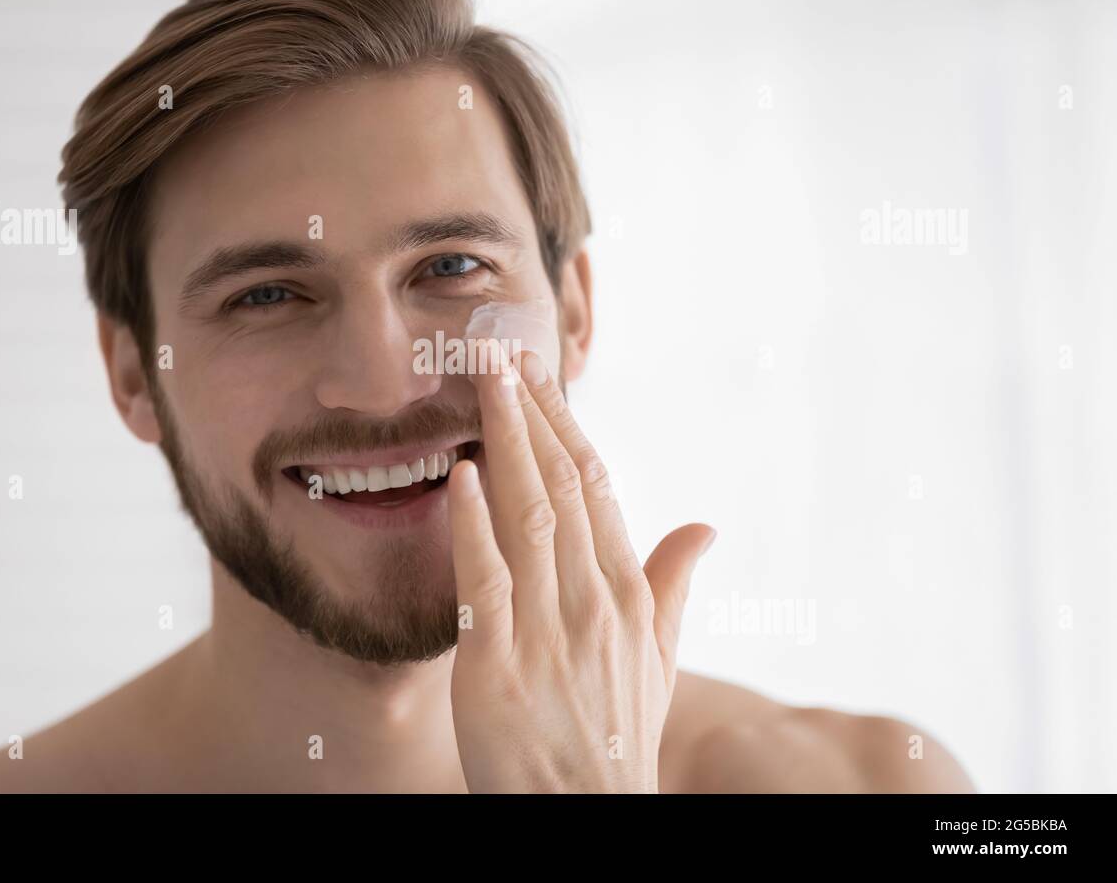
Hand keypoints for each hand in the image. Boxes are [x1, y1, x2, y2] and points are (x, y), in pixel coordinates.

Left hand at [447, 348, 715, 792]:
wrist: (588, 816)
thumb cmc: (618, 736)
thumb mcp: (659, 661)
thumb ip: (674, 585)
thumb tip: (705, 524)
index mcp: (629, 594)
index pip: (596, 486)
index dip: (566, 423)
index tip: (539, 374)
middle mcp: (595, 603)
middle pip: (562, 484)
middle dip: (531, 411)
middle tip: (500, 350)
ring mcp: (550, 633)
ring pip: (529, 516)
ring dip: (506, 442)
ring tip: (482, 383)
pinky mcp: (499, 668)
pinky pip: (488, 583)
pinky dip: (473, 525)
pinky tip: (460, 476)